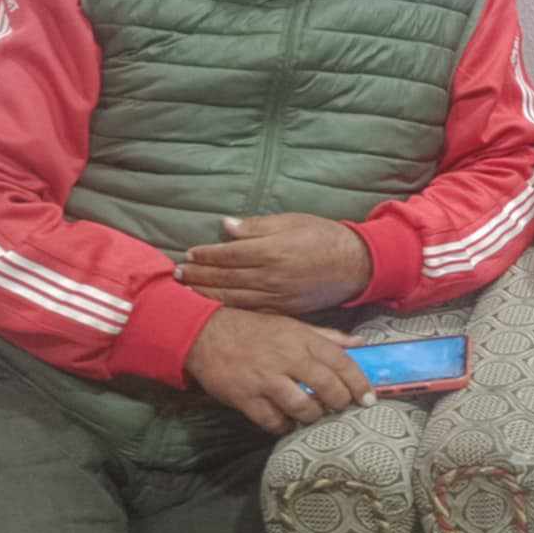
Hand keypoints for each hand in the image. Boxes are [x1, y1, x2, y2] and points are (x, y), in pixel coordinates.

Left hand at [177, 214, 372, 314]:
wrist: (355, 265)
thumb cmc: (324, 237)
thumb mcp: (293, 221)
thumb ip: (258, 226)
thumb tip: (226, 226)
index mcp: (271, 251)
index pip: (228, 254)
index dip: (206, 255)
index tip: (190, 254)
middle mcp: (270, 276)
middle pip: (225, 278)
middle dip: (198, 276)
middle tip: (177, 274)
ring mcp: (276, 296)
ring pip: (233, 297)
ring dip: (207, 294)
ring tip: (187, 291)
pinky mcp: (284, 310)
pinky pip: (251, 311)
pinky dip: (229, 309)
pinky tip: (215, 306)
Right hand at [184, 307, 374, 433]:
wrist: (206, 334)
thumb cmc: (255, 330)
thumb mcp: (293, 325)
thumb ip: (328, 336)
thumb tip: (360, 342)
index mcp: (302, 339)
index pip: (342, 362)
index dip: (359, 383)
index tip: (369, 398)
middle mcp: (288, 359)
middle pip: (327, 388)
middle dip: (340, 403)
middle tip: (341, 408)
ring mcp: (266, 380)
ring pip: (302, 407)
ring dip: (313, 416)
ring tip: (313, 415)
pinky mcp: (245, 398)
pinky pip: (273, 421)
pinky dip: (284, 426)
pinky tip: (287, 423)